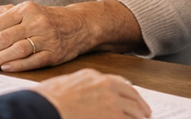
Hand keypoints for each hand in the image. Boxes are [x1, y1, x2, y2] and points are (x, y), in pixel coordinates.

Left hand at [0, 1, 94, 71]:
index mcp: (26, 9)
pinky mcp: (54, 53)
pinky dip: (18, 65)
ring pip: (18, 49)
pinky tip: (5, 68)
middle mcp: (36, 21)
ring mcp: (46, 37)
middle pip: (5, 37)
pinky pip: (33, 60)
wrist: (78, 24)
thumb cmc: (46, 19)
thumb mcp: (24, 13)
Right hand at [33, 69, 151, 118]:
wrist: (45, 107)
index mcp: (92, 76)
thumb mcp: (64, 86)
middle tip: (145, 114)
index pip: (118, 82)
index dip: (128, 93)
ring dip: (140, 116)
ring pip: (135, 109)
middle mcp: (105, 85)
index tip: (132, 98)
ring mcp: (111, 100)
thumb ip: (80, 89)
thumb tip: (84, 99)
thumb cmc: (47, 100)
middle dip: (140, 105)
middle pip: (132, 95)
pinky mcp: (114, 115)